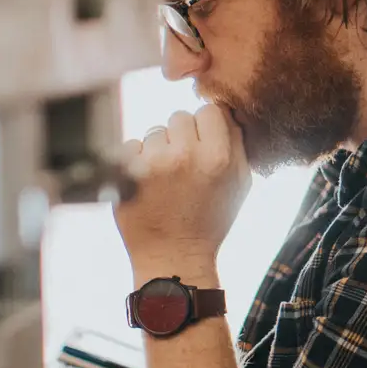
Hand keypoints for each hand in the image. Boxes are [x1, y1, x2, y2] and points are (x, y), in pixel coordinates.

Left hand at [114, 105, 252, 270]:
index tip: (204, 143)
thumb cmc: (210, 222)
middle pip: (180, 116)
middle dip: (182, 136)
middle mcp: (185, 155)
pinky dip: (137, 160)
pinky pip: (132, 145)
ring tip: (165, 179)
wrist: (173, 258)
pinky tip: (147, 184)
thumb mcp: (240, 184)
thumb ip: (237, 144)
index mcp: (218, 157)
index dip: (207, 126)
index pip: (210, 110)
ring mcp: (153, 162)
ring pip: (155, 131)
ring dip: (159, 148)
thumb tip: (226, 110)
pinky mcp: (126, 172)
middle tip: (184, 165)